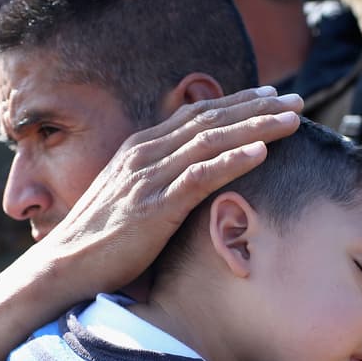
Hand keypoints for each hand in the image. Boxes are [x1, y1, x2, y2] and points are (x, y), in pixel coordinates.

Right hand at [36, 86, 302, 293]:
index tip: (271, 95)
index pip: (197, 114)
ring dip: (256, 128)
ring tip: (291, 120)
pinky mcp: (154, 206)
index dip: (237, 102)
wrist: (65, 265)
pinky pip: (200, 176)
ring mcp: (149, 178)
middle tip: (295, 100)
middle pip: (211, 120)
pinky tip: (262, 152)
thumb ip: (159, 179)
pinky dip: (233, 160)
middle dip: (257, 107)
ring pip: (212, 141)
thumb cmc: (101, 238)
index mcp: (141, 147)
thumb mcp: (131, 196)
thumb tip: (191, 177)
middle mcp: (146, 153)